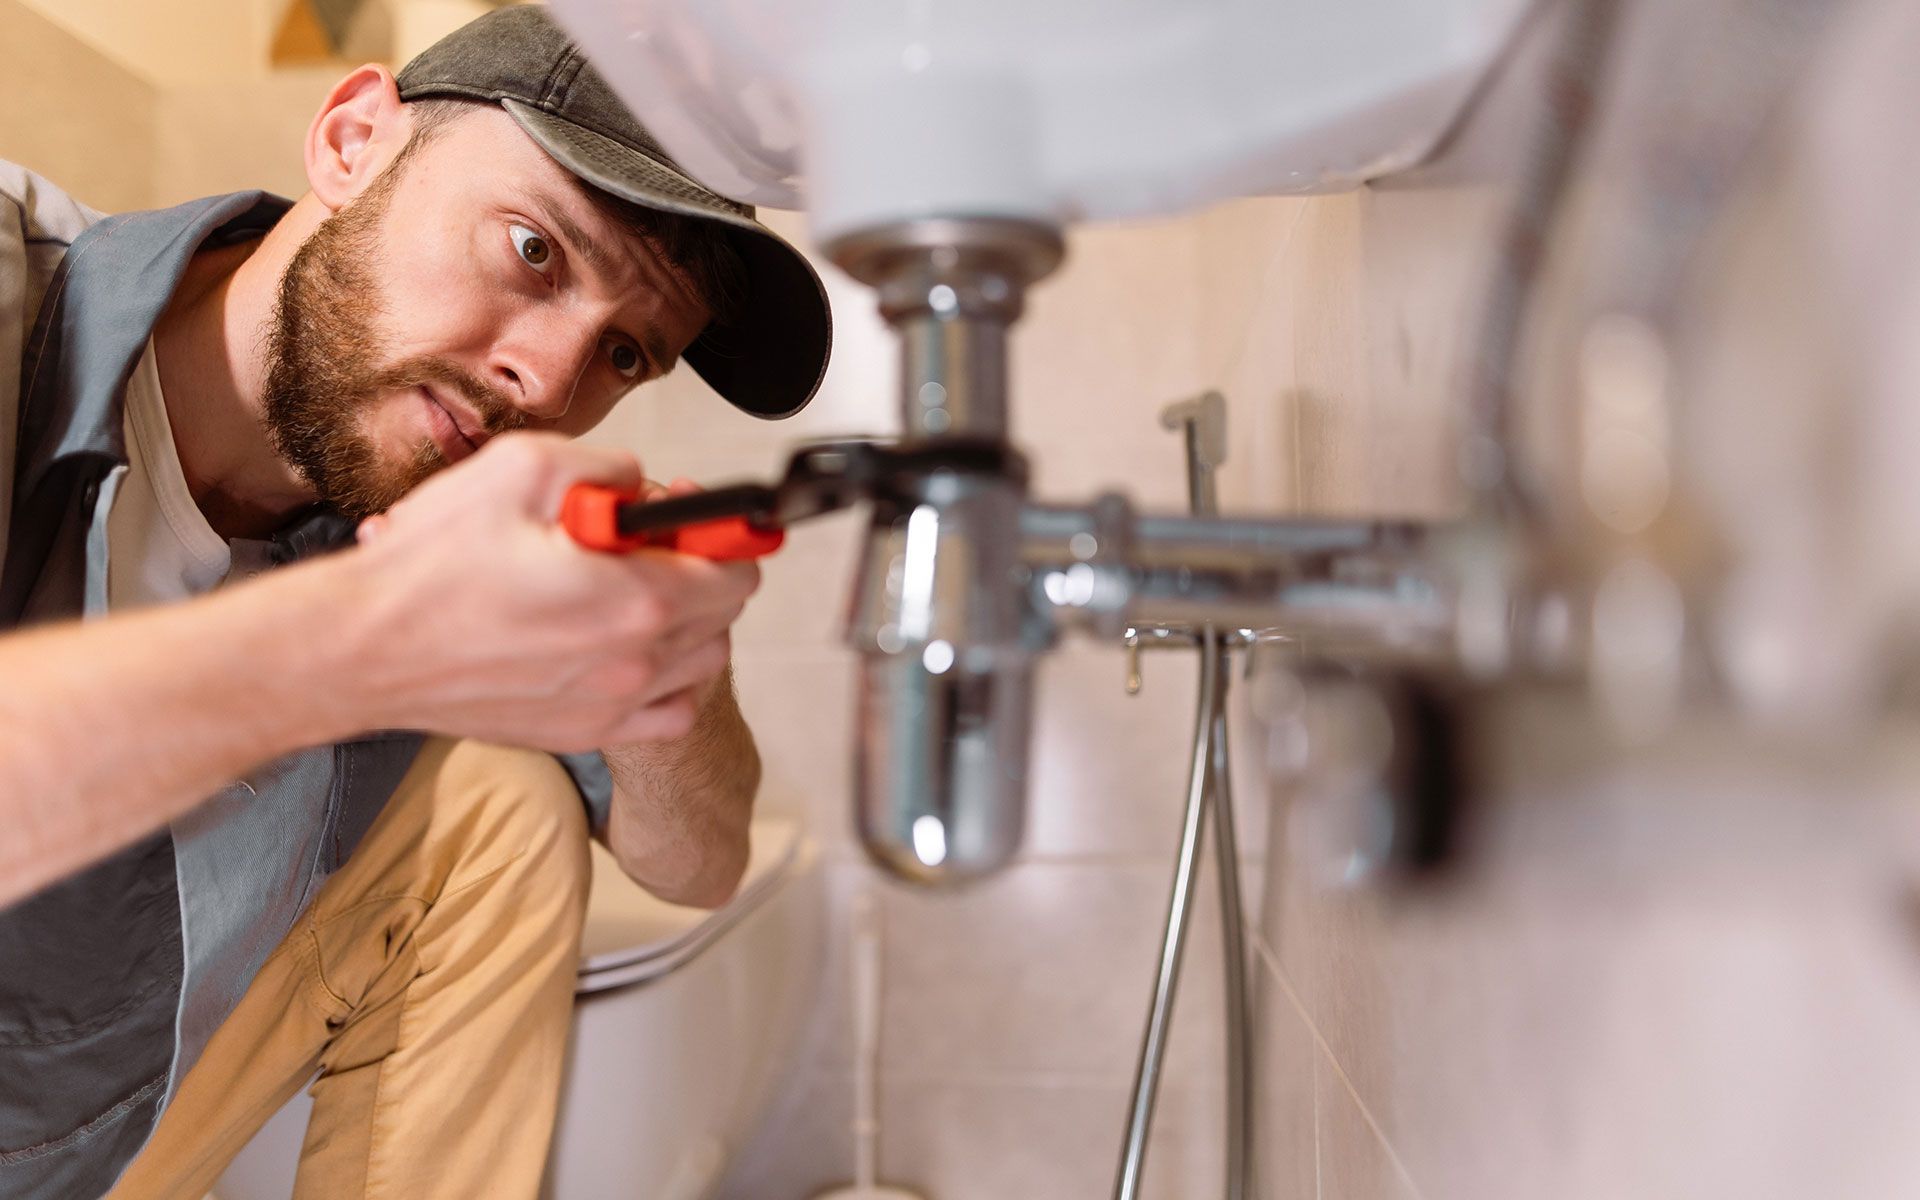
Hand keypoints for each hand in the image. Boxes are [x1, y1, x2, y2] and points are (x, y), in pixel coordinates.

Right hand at [336, 433, 758, 751]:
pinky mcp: (584, 733)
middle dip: (698, 567)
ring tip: (629, 591)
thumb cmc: (429, 569)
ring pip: (701, 662)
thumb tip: (640, 482)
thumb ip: (607, 466)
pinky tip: (624, 649)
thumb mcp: (522, 468)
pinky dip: (665, 680)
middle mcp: (635, 661)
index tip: (692, 514)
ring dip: (685, 622)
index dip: (721, 530)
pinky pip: (668, 713)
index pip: (736, 567)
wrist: (362, 649)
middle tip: (643, 541)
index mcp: (634, 597)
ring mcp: (612, 706)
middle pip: (724, 613)